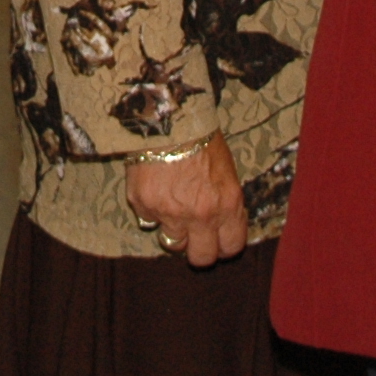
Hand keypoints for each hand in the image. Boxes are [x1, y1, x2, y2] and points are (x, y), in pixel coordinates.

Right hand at [125, 136, 246, 265]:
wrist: (167, 117)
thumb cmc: (201, 138)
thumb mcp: (226, 171)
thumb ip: (225, 202)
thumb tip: (221, 223)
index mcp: (227, 205)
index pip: (232, 246)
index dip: (224, 245)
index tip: (218, 239)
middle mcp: (201, 216)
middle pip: (201, 257)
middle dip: (198, 249)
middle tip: (193, 236)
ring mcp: (170, 213)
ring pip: (172, 242)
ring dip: (172, 229)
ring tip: (171, 208)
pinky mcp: (144, 205)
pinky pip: (148, 219)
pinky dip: (150, 209)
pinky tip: (154, 187)